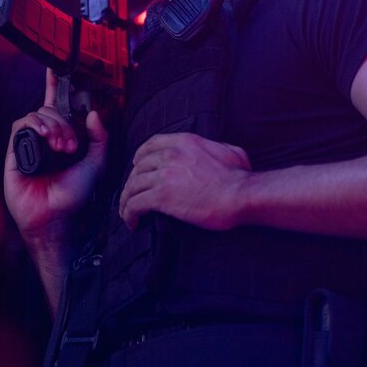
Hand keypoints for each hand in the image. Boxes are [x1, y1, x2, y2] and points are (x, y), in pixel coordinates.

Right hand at [4, 69, 108, 244]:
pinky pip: (22, 124)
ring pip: (39, 114)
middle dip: (64, 123)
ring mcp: (30, 142)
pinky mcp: (15, 148)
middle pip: (52, 109)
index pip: (58, 105)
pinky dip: (35, 125)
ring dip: (53, 126)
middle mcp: (46, 136)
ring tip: (61, 147)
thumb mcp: (97, 163)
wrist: (55, 216)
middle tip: (70, 145)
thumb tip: (94, 113)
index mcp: (64, 136)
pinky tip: (44, 137)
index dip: (56, 85)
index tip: (56, 68)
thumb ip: (101, 138)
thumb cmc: (75, 194)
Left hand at [119, 132, 251, 230]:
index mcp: (185, 142)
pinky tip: (133, 223)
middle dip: (132, 182)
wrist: (240, 195)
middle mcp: (170, 155)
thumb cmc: (240, 177)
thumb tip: (219, 150)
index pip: (151, 144)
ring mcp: (164, 175)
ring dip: (126, 200)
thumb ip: (218, 147)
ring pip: (132, 186)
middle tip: (133, 194)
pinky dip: (129, 214)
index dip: (140, 156)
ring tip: (127, 212)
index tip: (137, 166)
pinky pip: (135, 205)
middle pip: (138, 167)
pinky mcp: (161, 197)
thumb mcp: (232, 152)